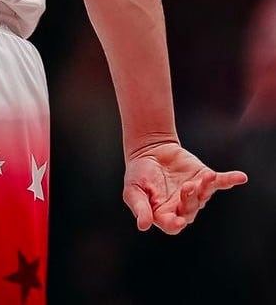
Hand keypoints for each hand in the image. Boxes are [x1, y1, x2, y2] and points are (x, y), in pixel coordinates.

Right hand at [122, 141, 246, 233]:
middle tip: (186, 188)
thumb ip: (139, 207)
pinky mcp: (204, 178)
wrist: (149, 148)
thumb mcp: (133, 190)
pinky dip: (230, 180)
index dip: (176, 224)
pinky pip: (220, 182)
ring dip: (206, 188)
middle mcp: (183, 206)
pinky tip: (240, 177)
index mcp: (165, 213)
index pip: (172, 225)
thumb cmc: (139, 173)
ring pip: (204, 196)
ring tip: (204, 178)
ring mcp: (196, 192)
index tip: (179, 220)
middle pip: (191, 210)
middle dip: (190, 200)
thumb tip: (143, 226)